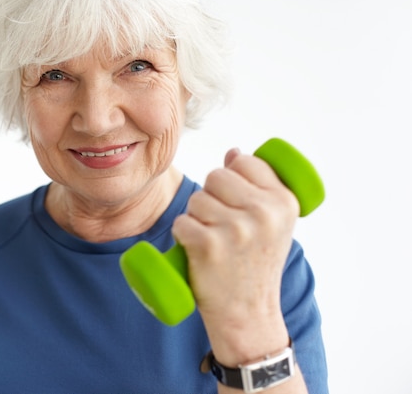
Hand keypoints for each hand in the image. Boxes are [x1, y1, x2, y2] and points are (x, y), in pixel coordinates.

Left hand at [172, 148, 299, 362]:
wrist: (248, 313)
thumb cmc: (255, 264)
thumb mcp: (273, 224)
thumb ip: (258, 186)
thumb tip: (234, 153)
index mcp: (284, 201)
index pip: (244, 161)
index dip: (232, 179)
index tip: (237, 203)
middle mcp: (264, 212)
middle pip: (215, 176)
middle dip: (211, 198)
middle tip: (222, 227)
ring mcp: (236, 229)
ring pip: (196, 200)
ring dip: (196, 218)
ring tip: (214, 242)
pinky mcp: (209, 245)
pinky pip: (182, 223)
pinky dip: (183, 237)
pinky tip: (199, 252)